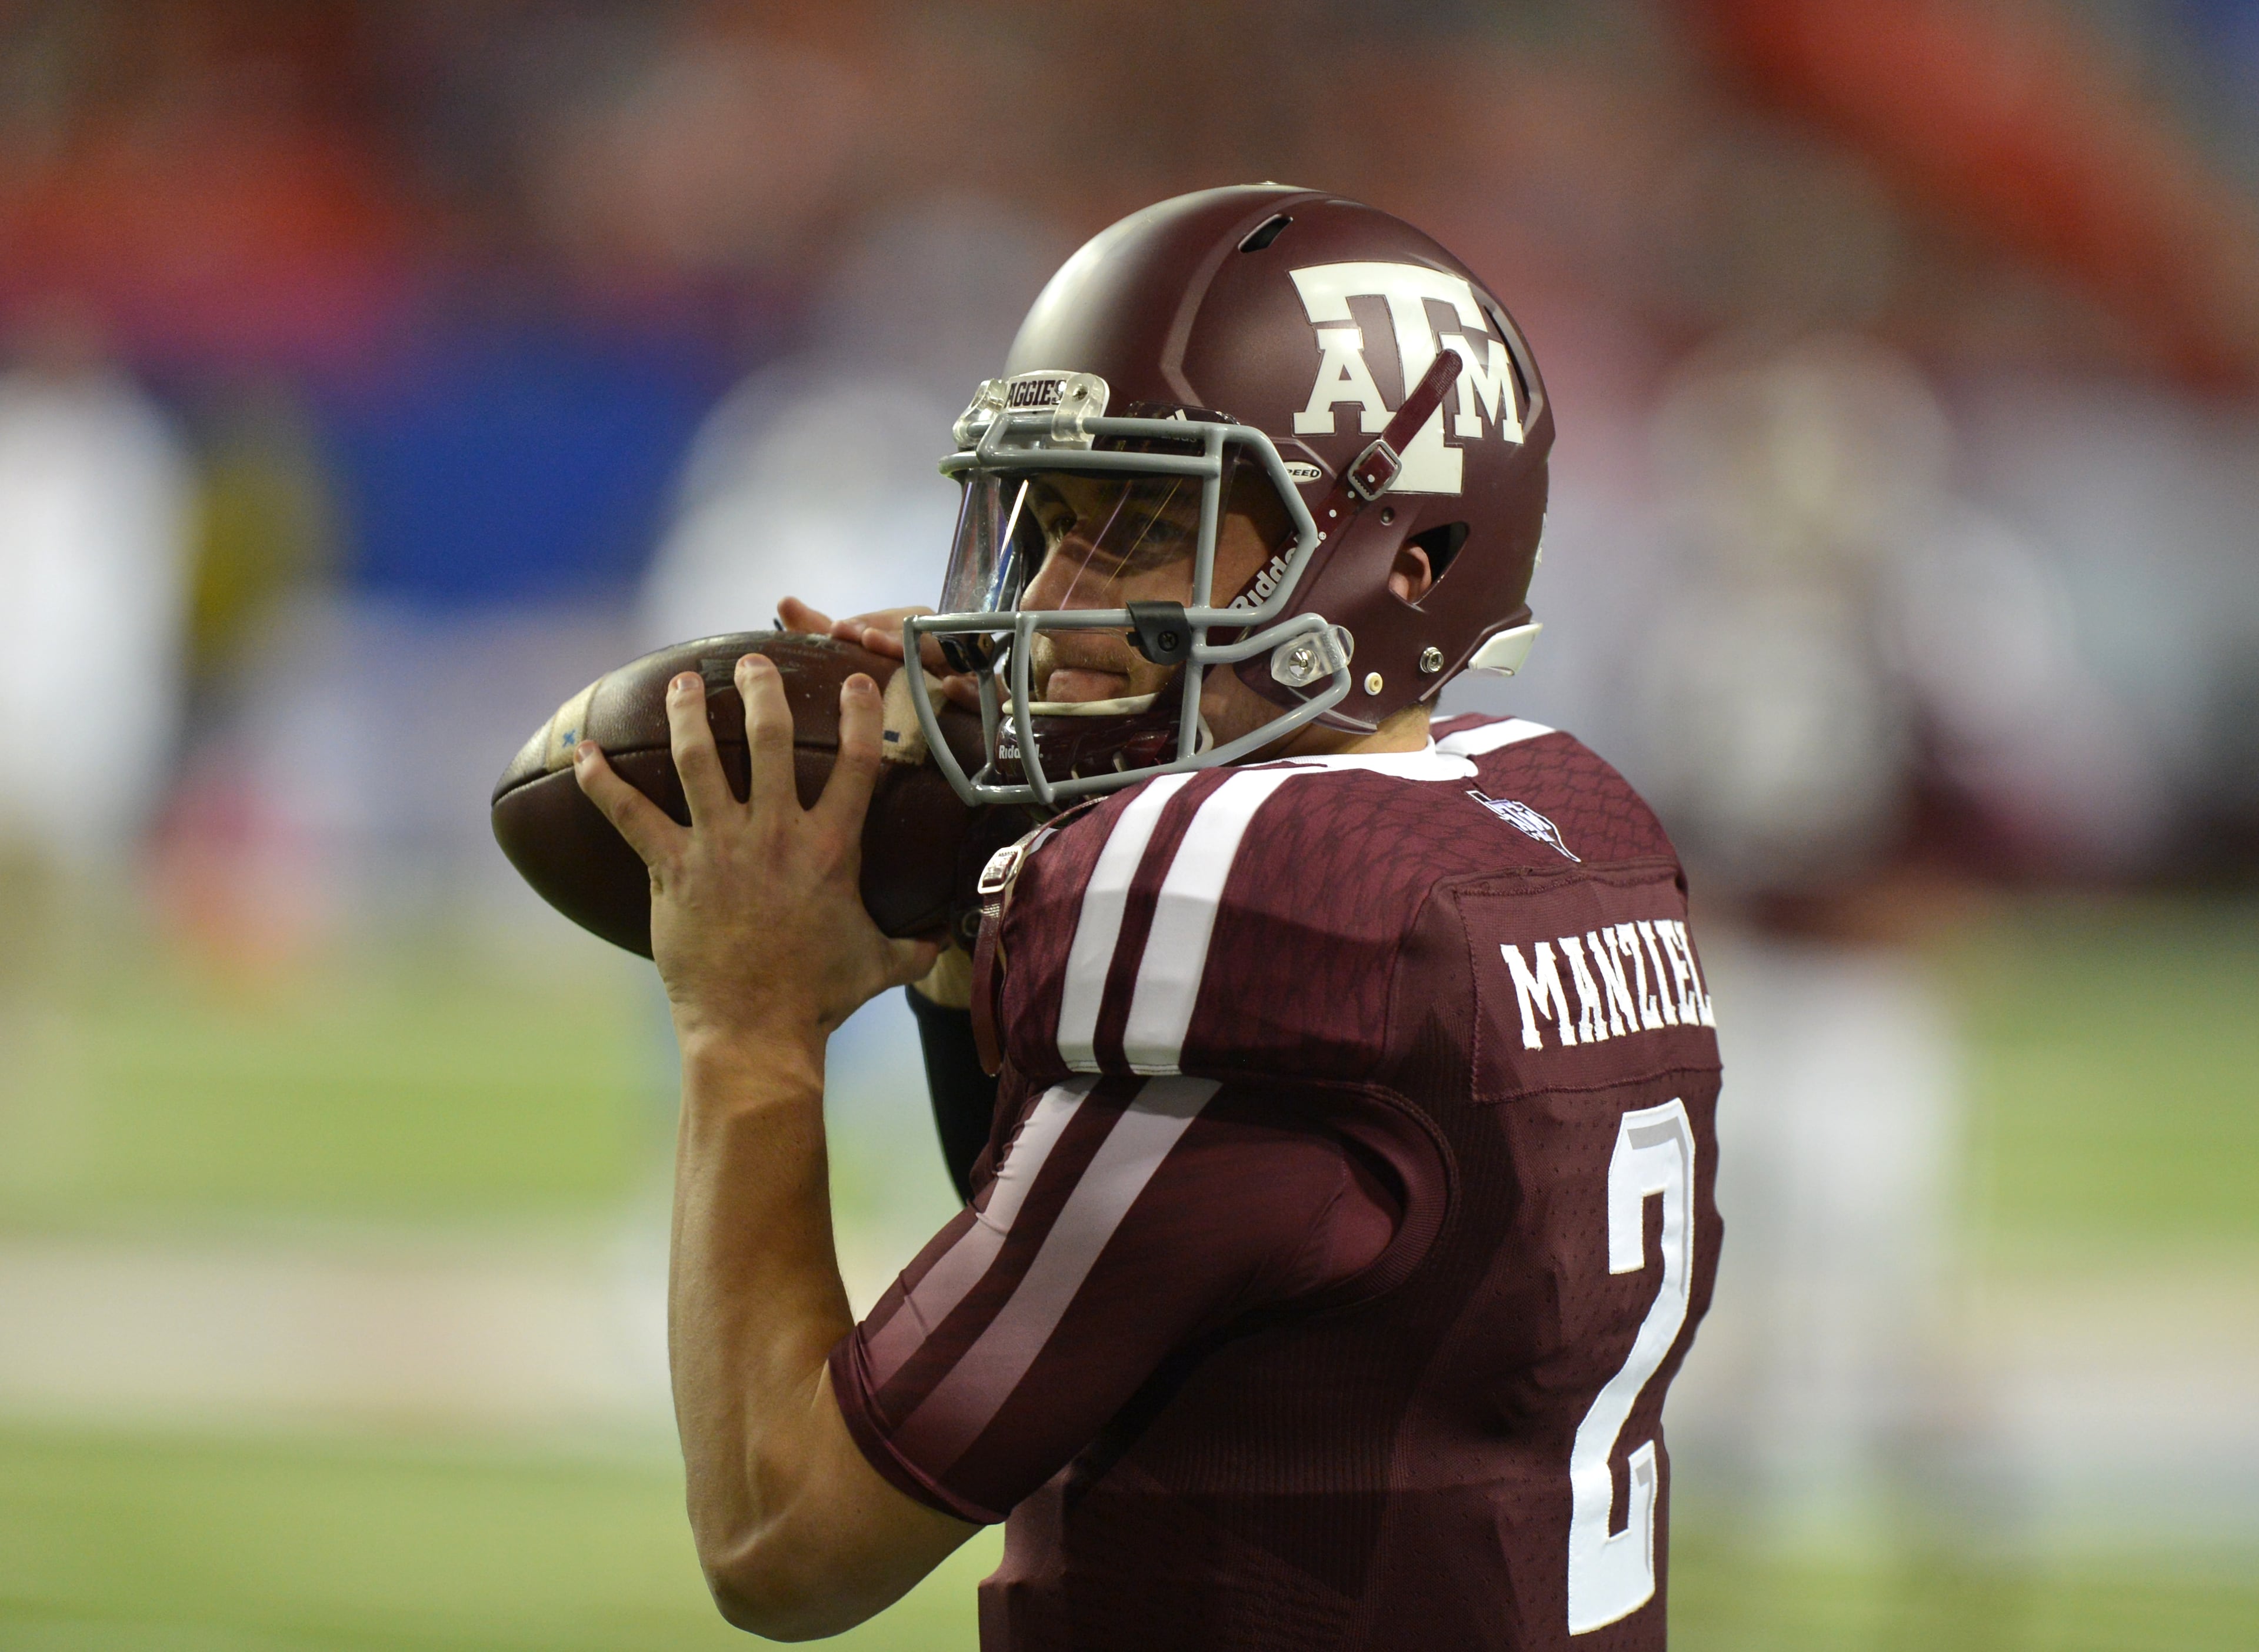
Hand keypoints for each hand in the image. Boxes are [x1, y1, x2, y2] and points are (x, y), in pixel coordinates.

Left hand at [572, 654, 939, 1046]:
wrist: (755, 1033)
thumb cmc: (818, 999)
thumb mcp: (879, 966)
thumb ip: (912, 945)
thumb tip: (942, 940)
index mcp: (830, 848)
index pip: (856, 762)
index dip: (859, 713)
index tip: (853, 679)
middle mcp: (775, 833)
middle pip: (770, 737)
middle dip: (761, 689)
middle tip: (753, 661)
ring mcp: (719, 847)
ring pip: (698, 758)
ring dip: (687, 713)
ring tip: (683, 683)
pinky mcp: (672, 869)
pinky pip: (629, 815)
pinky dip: (601, 782)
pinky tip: (583, 752)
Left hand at [778, 597, 981, 710]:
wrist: (952, 754)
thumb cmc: (900, 705)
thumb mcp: (857, 669)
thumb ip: (822, 637)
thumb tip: (785, 601)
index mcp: (916, 642)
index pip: (898, 619)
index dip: (869, 621)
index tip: (837, 630)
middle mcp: (945, 653)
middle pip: (929, 628)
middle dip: (893, 630)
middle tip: (860, 638)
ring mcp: (970, 676)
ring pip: (955, 653)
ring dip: (922, 649)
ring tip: (888, 652)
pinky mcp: (992, 704)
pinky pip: (988, 692)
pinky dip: (970, 689)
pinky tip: (950, 689)